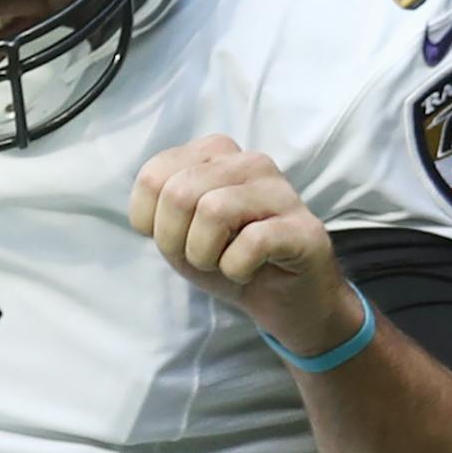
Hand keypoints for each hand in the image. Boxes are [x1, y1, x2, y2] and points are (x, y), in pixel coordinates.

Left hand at [131, 136, 364, 356]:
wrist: (284, 298)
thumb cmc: (229, 259)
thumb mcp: (180, 232)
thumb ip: (160, 208)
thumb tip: (148, 204)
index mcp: (217, 154)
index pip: (154, 175)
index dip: (151, 221)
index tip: (174, 240)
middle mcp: (250, 162)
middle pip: (179, 193)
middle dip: (175, 241)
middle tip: (199, 259)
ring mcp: (280, 191)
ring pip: (213, 210)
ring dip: (205, 255)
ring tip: (222, 264)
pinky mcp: (303, 228)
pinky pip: (251, 243)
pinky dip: (237, 268)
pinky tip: (249, 271)